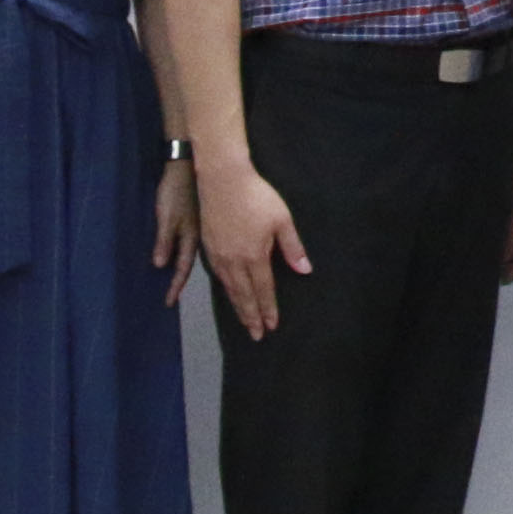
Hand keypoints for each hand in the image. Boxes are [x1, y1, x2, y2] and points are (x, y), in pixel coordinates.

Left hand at [150, 156, 196, 297]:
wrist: (188, 167)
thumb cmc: (175, 191)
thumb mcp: (166, 216)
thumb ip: (164, 241)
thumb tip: (160, 266)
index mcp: (191, 238)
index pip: (182, 269)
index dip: (175, 285)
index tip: (168, 302)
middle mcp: (199, 237)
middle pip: (190, 264)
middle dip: (181, 281)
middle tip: (174, 296)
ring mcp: (201, 228)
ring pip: (195, 255)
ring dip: (185, 268)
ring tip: (178, 280)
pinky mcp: (198, 220)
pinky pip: (196, 244)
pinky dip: (189, 254)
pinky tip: (187, 256)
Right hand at [201, 157, 306, 341]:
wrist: (222, 178)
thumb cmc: (256, 196)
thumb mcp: (282, 220)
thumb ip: (292, 247)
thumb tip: (304, 270)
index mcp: (254, 256)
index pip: (263, 290)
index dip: (268, 309)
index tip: (272, 326)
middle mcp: (234, 261)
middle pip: (244, 295)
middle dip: (251, 317)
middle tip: (257, 335)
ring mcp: (218, 254)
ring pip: (229, 288)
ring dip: (238, 306)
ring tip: (244, 321)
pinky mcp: (208, 245)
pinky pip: (217, 276)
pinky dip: (225, 289)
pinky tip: (229, 292)